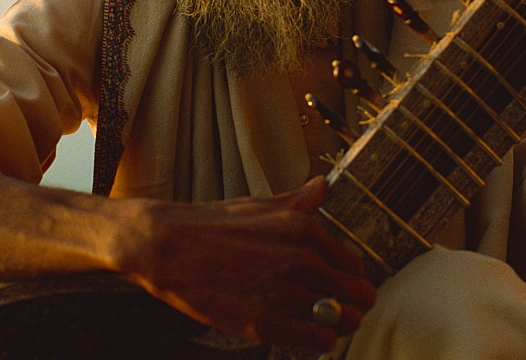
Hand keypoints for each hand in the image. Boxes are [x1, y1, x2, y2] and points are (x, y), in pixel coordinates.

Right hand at [117, 177, 376, 351]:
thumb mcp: (260, 206)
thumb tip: (323, 186)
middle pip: (358, 294)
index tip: (334, 286)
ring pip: (342, 319)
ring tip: (316, 322)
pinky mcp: (267, 322)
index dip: (347, 279)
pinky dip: (319, 339)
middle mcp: (302, 259)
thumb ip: (299, 202)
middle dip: (352, 304)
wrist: (167, 246)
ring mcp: (286, 292)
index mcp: (304, 229)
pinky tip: (303, 332)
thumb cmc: (212, 225)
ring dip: (333, 323)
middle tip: (334, 309)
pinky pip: (320, 340)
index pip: (353, 265)